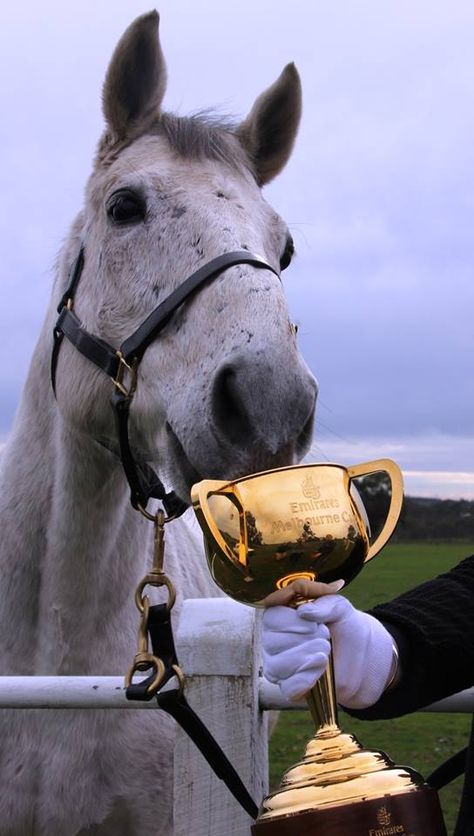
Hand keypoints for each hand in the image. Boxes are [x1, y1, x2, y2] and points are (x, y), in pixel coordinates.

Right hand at [262, 581, 394, 708]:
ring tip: (325, 652)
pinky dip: (306, 679)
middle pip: (272, 643)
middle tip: (325, 637)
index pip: (271, 619)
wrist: (361, 654)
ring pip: (277, 667)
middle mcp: (273, 641)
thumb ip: (323, 603)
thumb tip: (303, 612)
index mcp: (280, 617)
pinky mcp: (290, 688)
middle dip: (304, 640)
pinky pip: (287, 688)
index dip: (291, 622)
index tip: (314, 625)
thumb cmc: (343, 625)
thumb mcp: (339, 607)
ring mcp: (279, 666)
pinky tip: (321, 669)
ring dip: (305, 658)